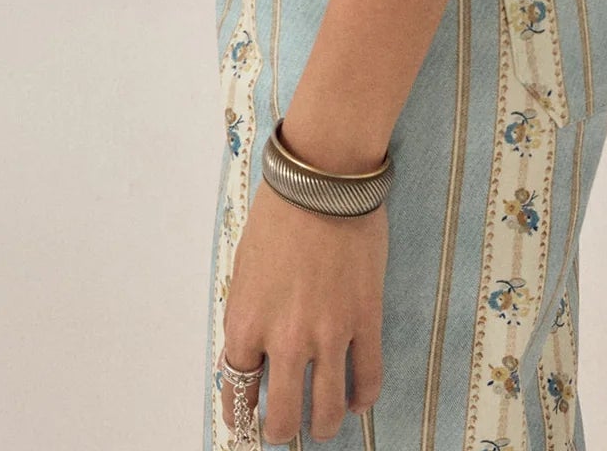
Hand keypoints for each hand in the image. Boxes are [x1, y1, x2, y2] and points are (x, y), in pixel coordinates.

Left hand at [221, 176, 387, 443]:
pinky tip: (358, 401)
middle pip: (284, 415)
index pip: (238, 389)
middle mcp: (286, 339)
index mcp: (248, 323)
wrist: (323, 181)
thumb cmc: (279, 215)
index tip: (245, 418)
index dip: (241, 410)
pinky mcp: (365, 319)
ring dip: (324, 425)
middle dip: (280, 430)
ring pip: (328, 409)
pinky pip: (368, 377)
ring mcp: (330, 333)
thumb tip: (252, 351)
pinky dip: (362, 397)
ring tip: (323, 424)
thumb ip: (247, 315)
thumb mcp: (244, 268)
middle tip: (283, 428)